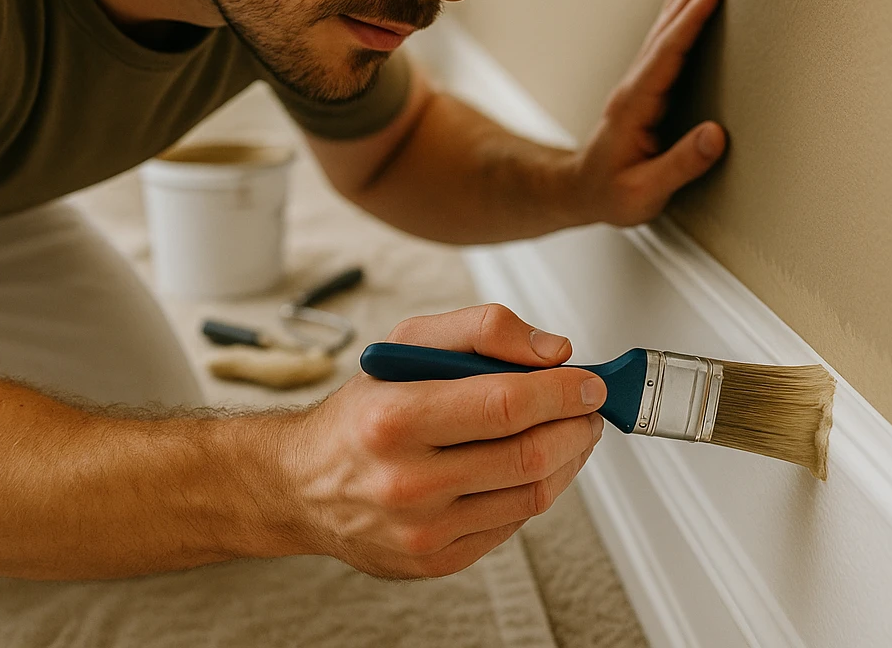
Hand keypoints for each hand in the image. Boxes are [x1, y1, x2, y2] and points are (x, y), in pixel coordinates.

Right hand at [285, 304, 604, 578]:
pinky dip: (534, 489)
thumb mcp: (406, 345)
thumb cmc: (360, 412)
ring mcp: (423, 529)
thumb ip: (482, 330)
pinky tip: (526, 464)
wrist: (304, 484)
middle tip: (587, 406)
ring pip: (532, 494)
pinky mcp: (436, 560)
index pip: (505, 404)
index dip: (562, 391)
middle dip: (577, 425)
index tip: (588, 381)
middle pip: (530, 454)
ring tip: (567, 431)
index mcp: (394, 418)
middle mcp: (406, 481)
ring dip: (568, 458)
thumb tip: (552, 352)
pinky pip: (513, 524)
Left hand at [569, 0, 726, 226]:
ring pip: (660, 37)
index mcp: (634, 107)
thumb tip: (716, 135)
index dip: (690, 22)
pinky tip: (681, 13)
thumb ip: (681, 164)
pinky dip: (674, 23)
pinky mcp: (641, 94)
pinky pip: (662, 49)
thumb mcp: (645, 191)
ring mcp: (635, 89)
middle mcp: (633, 90)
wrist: (578, 193)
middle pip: (663, 36)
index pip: (668, 55)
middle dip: (687, 1)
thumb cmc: (609, 195)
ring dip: (679, 5)